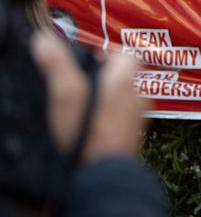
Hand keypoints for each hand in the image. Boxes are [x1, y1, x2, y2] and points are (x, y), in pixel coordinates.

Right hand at [31, 32, 148, 163]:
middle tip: (84, 80)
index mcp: (126, 80)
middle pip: (126, 74)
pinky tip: (93, 124)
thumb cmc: (89, 136)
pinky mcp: (134, 135)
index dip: (108, 52)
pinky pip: (124, 116)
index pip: (127, 54)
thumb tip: (45, 41)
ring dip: (109, 95)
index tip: (90, 58)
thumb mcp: (67, 96)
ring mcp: (139, 117)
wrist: (104, 175)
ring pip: (126, 95)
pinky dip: (111, 114)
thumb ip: (58, 66)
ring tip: (86, 103)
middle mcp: (138, 96)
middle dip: (106, 74)